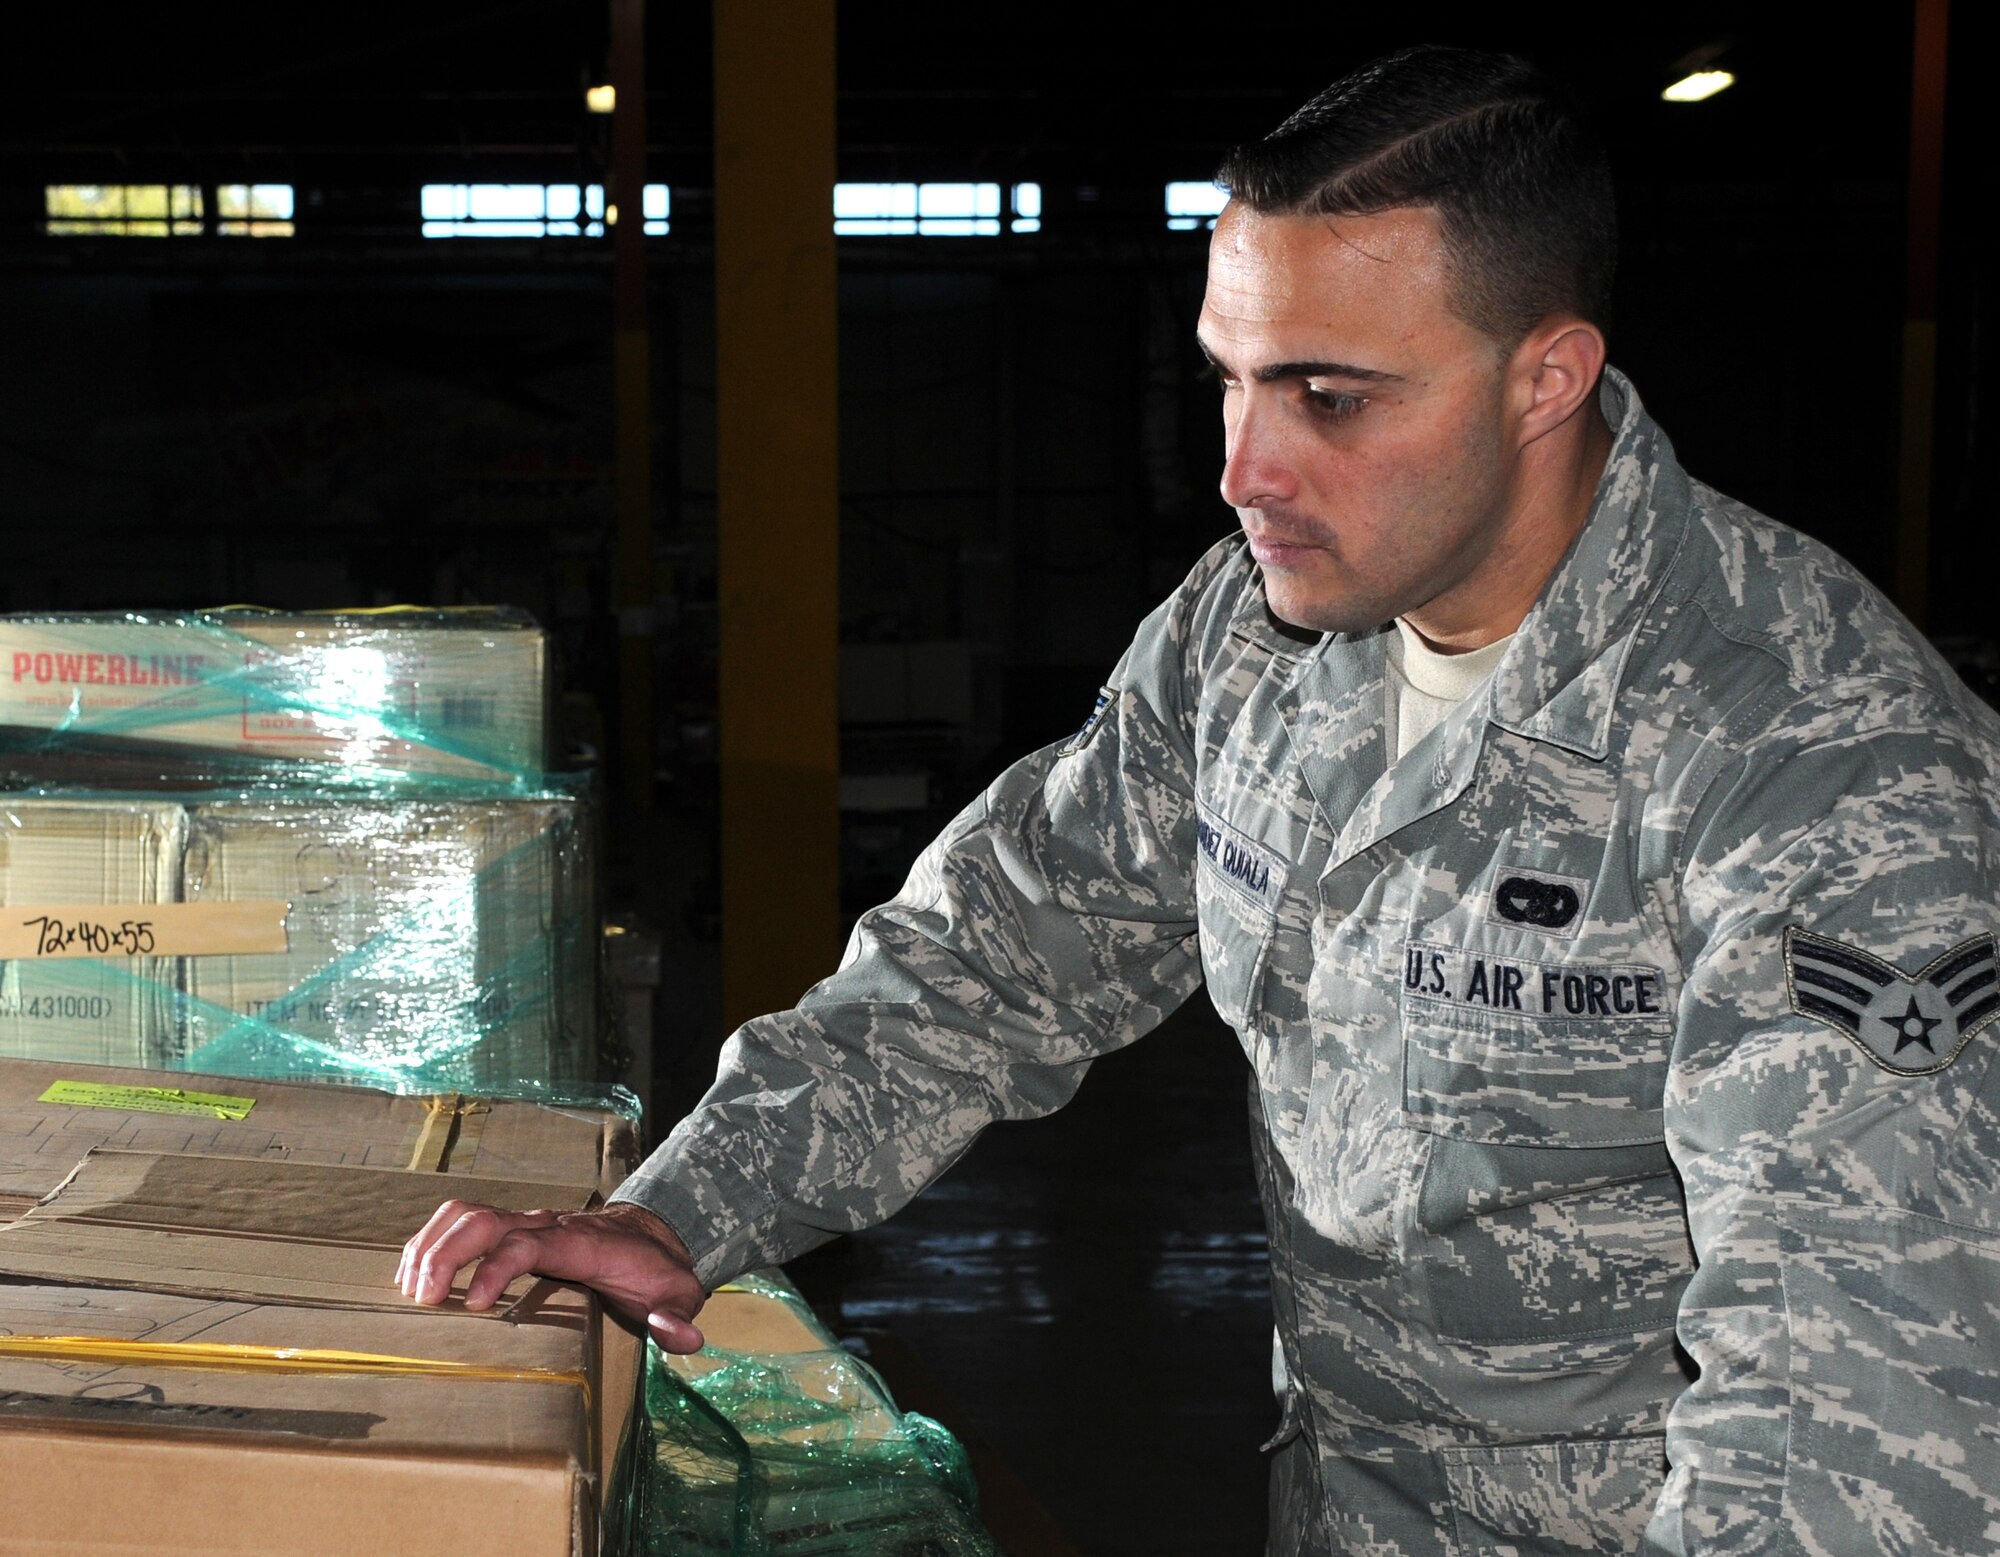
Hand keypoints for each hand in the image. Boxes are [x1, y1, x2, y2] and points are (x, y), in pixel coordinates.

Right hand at [396, 1198, 707, 1352]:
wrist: (654, 1238)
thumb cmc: (657, 1273)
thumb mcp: (679, 1295)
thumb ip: (676, 1316)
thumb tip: (680, 1336)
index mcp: (582, 1243)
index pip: (531, 1243)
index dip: (498, 1266)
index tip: (475, 1303)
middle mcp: (547, 1225)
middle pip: (486, 1220)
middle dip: (447, 1253)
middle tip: (422, 1300)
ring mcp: (526, 1223)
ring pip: (467, 1214)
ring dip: (431, 1245)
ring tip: (408, 1291)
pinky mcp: (511, 1229)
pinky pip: (462, 1221)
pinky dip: (431, 1241)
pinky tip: (412, 1276)